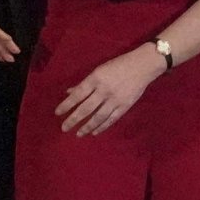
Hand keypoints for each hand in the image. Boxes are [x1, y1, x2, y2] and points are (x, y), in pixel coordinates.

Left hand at [53, 42, 168, 136]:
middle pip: (86, 108)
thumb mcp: (99, 70)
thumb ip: (85, 83)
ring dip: (87, 126)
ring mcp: (115, 99)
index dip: (67, 104)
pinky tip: (94, 132)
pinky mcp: (125, 106)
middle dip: (73, 119)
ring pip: (98, 117)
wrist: (142, 66)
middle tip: (64, 128)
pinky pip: (111, 119)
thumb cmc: (118, 65)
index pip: (78, 94)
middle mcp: (104, 90)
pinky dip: (102, 126)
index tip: (57, 113)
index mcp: (96, 78)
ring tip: (78, 133)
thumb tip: (69, 92)